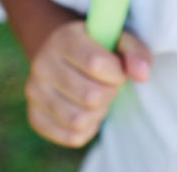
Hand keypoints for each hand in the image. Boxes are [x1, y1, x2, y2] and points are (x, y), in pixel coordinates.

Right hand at [24, 20, 150, 147]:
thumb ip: (135, 52)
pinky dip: (87, 129)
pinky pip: (71, 137)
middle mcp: (42, 64)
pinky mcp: (34, 116)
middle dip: (108, 93)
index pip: (96, 63)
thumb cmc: (98, 48)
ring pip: (79, 120)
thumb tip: (141, 75)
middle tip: (107, 85)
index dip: (117, 73)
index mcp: (63, 39)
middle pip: (90, 96)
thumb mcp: (118, 40)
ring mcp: (34, 92)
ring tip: (96, 98)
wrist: (63, 56)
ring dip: (98, 113)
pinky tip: (85, 111)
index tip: (118, 70)